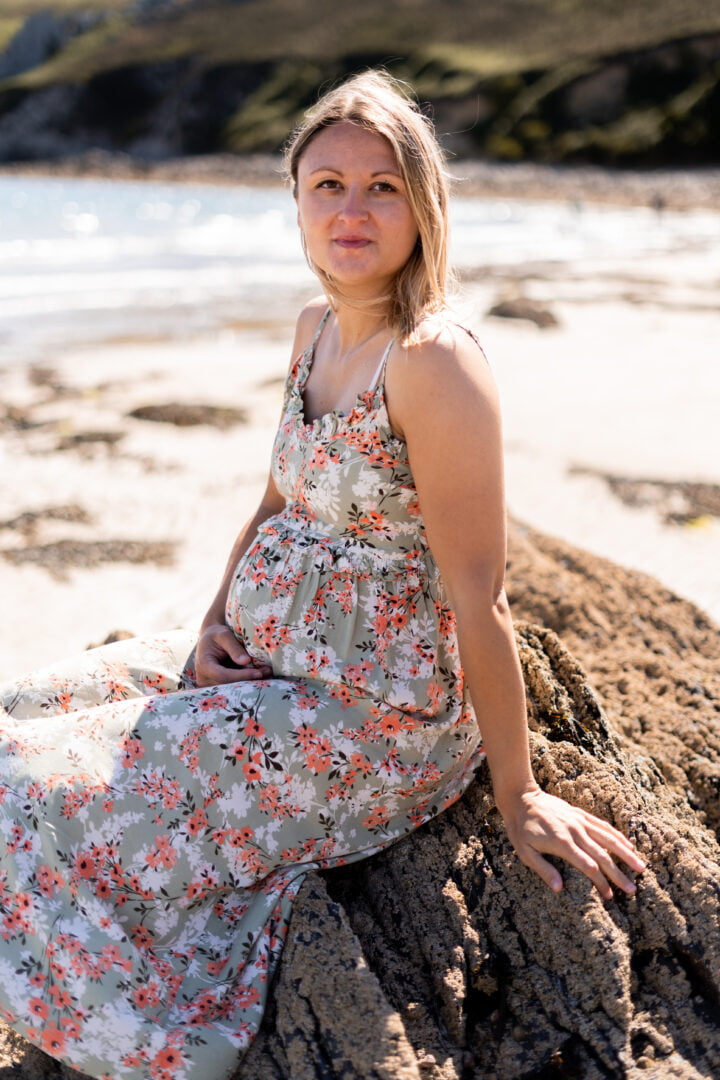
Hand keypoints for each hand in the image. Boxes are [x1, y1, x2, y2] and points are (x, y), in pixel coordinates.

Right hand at [195, 623, 271, 686]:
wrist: (210, 640)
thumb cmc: (216, 635)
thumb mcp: (224, 635)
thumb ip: (233, 647)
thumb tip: (245, 661)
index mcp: (203, 665)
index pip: (223, 676)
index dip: (242, 676)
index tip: (258, 673)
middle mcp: (204, 679)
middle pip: (229, 685)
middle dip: (249, 681)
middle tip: (268, 673)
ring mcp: (210, 685)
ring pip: (232, 689)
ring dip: (251, 683)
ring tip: (267, 673)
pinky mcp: (218, 687)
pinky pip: (233, 687)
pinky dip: (247, 682)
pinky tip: (261, 675)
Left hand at [498, 786, 645, 899]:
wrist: (521, 797)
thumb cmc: (521, 828)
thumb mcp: (524, 852)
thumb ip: (543, 869)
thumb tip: (559, 889)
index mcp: (562, 843)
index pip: (587, 866)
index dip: (600, 882)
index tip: (610, 896)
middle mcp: (575, 832)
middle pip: (602, 855)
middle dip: (618, 874)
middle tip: (632, 890)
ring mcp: (579, 821)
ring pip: (608, 839)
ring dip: (625, 854)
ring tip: (640, 868)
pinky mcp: (580, 814)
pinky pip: (603, 825)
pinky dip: (617, 835)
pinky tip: (628, 845)